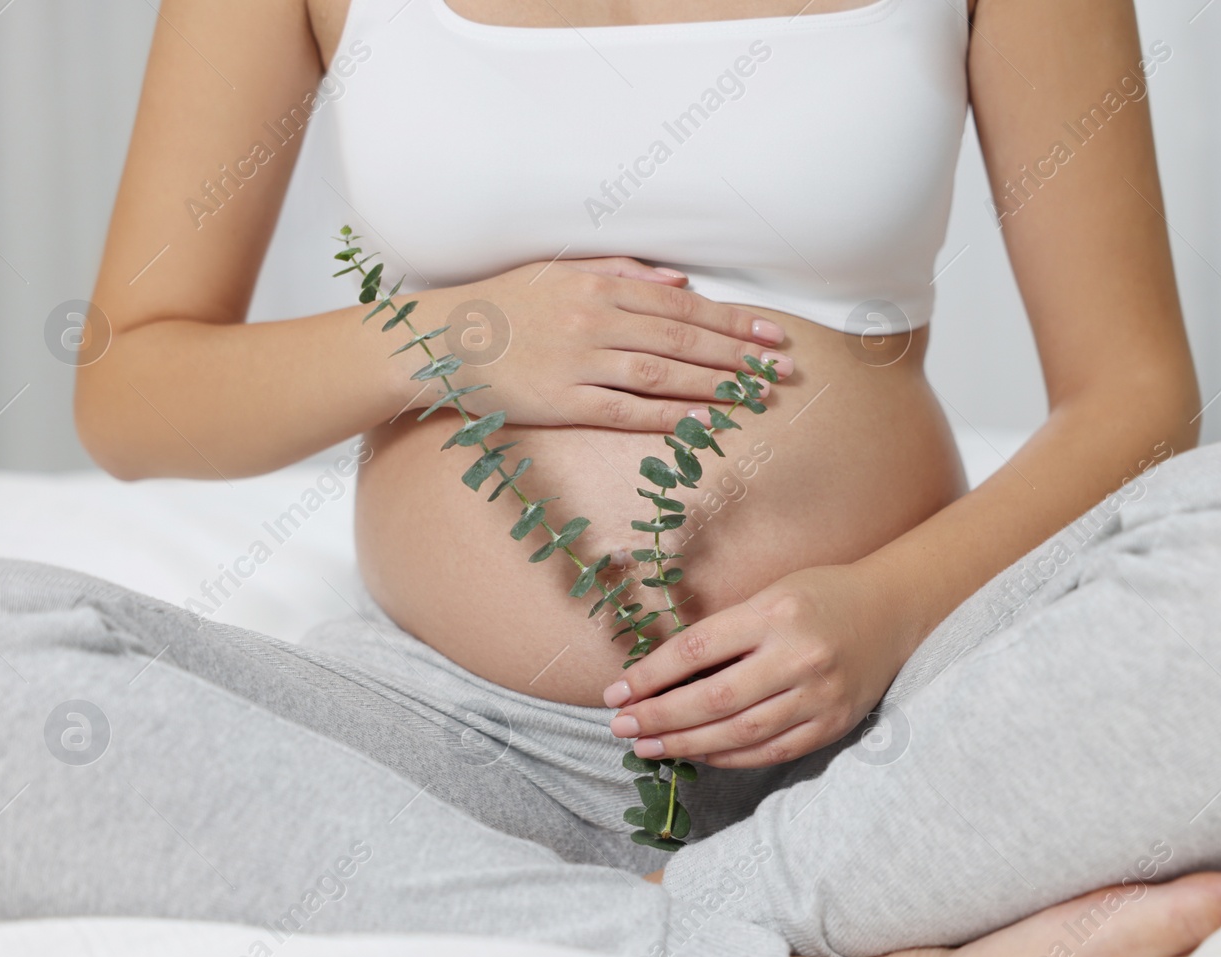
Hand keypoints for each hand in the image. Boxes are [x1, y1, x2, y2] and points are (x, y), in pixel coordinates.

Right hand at [401, 257, 790, 429]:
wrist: (440, 340)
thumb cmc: (501, 304)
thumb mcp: (559, 272)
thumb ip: (621, 272)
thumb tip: (679, 281)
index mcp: (598, 288)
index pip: (680, 305)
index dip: (731, 320)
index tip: (769, 332)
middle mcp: (594, 321)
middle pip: (681, 338)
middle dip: (738, 353)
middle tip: (780, 367)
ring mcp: (579, 363)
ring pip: (662, 373)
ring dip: (714, 383)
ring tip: (754, 393)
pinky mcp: (562, 402)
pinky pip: (625, 411)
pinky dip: (667, 415)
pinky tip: (703, 420)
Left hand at [602, 564, 914, 767]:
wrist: (893, 610)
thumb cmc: (819, 597)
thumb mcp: (770, 595)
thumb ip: (724, 633)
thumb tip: (659, 677)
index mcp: (775, 613)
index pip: (697, 649)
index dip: (650, 675)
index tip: (616, 692)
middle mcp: (798, 656)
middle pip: (713, 698)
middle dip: (659, 717)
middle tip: (621, 726)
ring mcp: (819, 696)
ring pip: (739, 733)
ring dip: (685, 744)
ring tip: (647, 747)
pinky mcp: (833, 724)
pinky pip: (770, 751)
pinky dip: (728, 758)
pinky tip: (697, 754)